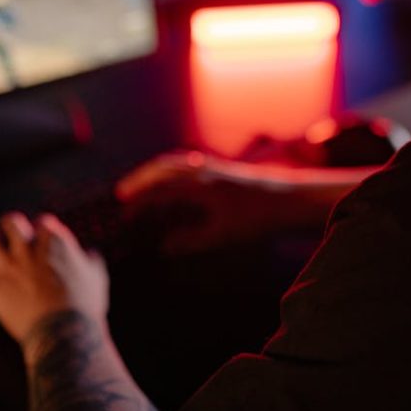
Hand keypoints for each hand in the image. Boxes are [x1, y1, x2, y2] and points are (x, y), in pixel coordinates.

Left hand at [0, 212, 109, 345]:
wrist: (66, 333)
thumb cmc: (85, 307)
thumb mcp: (96, 279)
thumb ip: (92, 262)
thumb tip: (91, 254)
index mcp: (56, 242)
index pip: (43, 222)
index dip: (42, 232)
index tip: (42, 243)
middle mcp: (30, 249)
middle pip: (11, 221)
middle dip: (10, 229)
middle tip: (12, 242)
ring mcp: (9, 266)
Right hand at [116, 150, 338, 253]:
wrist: (289, 198)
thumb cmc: (256, 219)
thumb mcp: (223, 235)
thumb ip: (191, 241)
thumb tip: (163, 247)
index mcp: (200, 186)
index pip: (160, 191)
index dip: (140, 202)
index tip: (124, 213)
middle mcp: (203, 171)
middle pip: (162, 169)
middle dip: (140, 180)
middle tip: (121, 193)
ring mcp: (213, 167)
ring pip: (175, 163)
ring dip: (154, 172)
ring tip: (140, 184)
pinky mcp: (221, 169)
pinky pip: (187, 163)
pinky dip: (171, 169)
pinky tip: (171, 180)